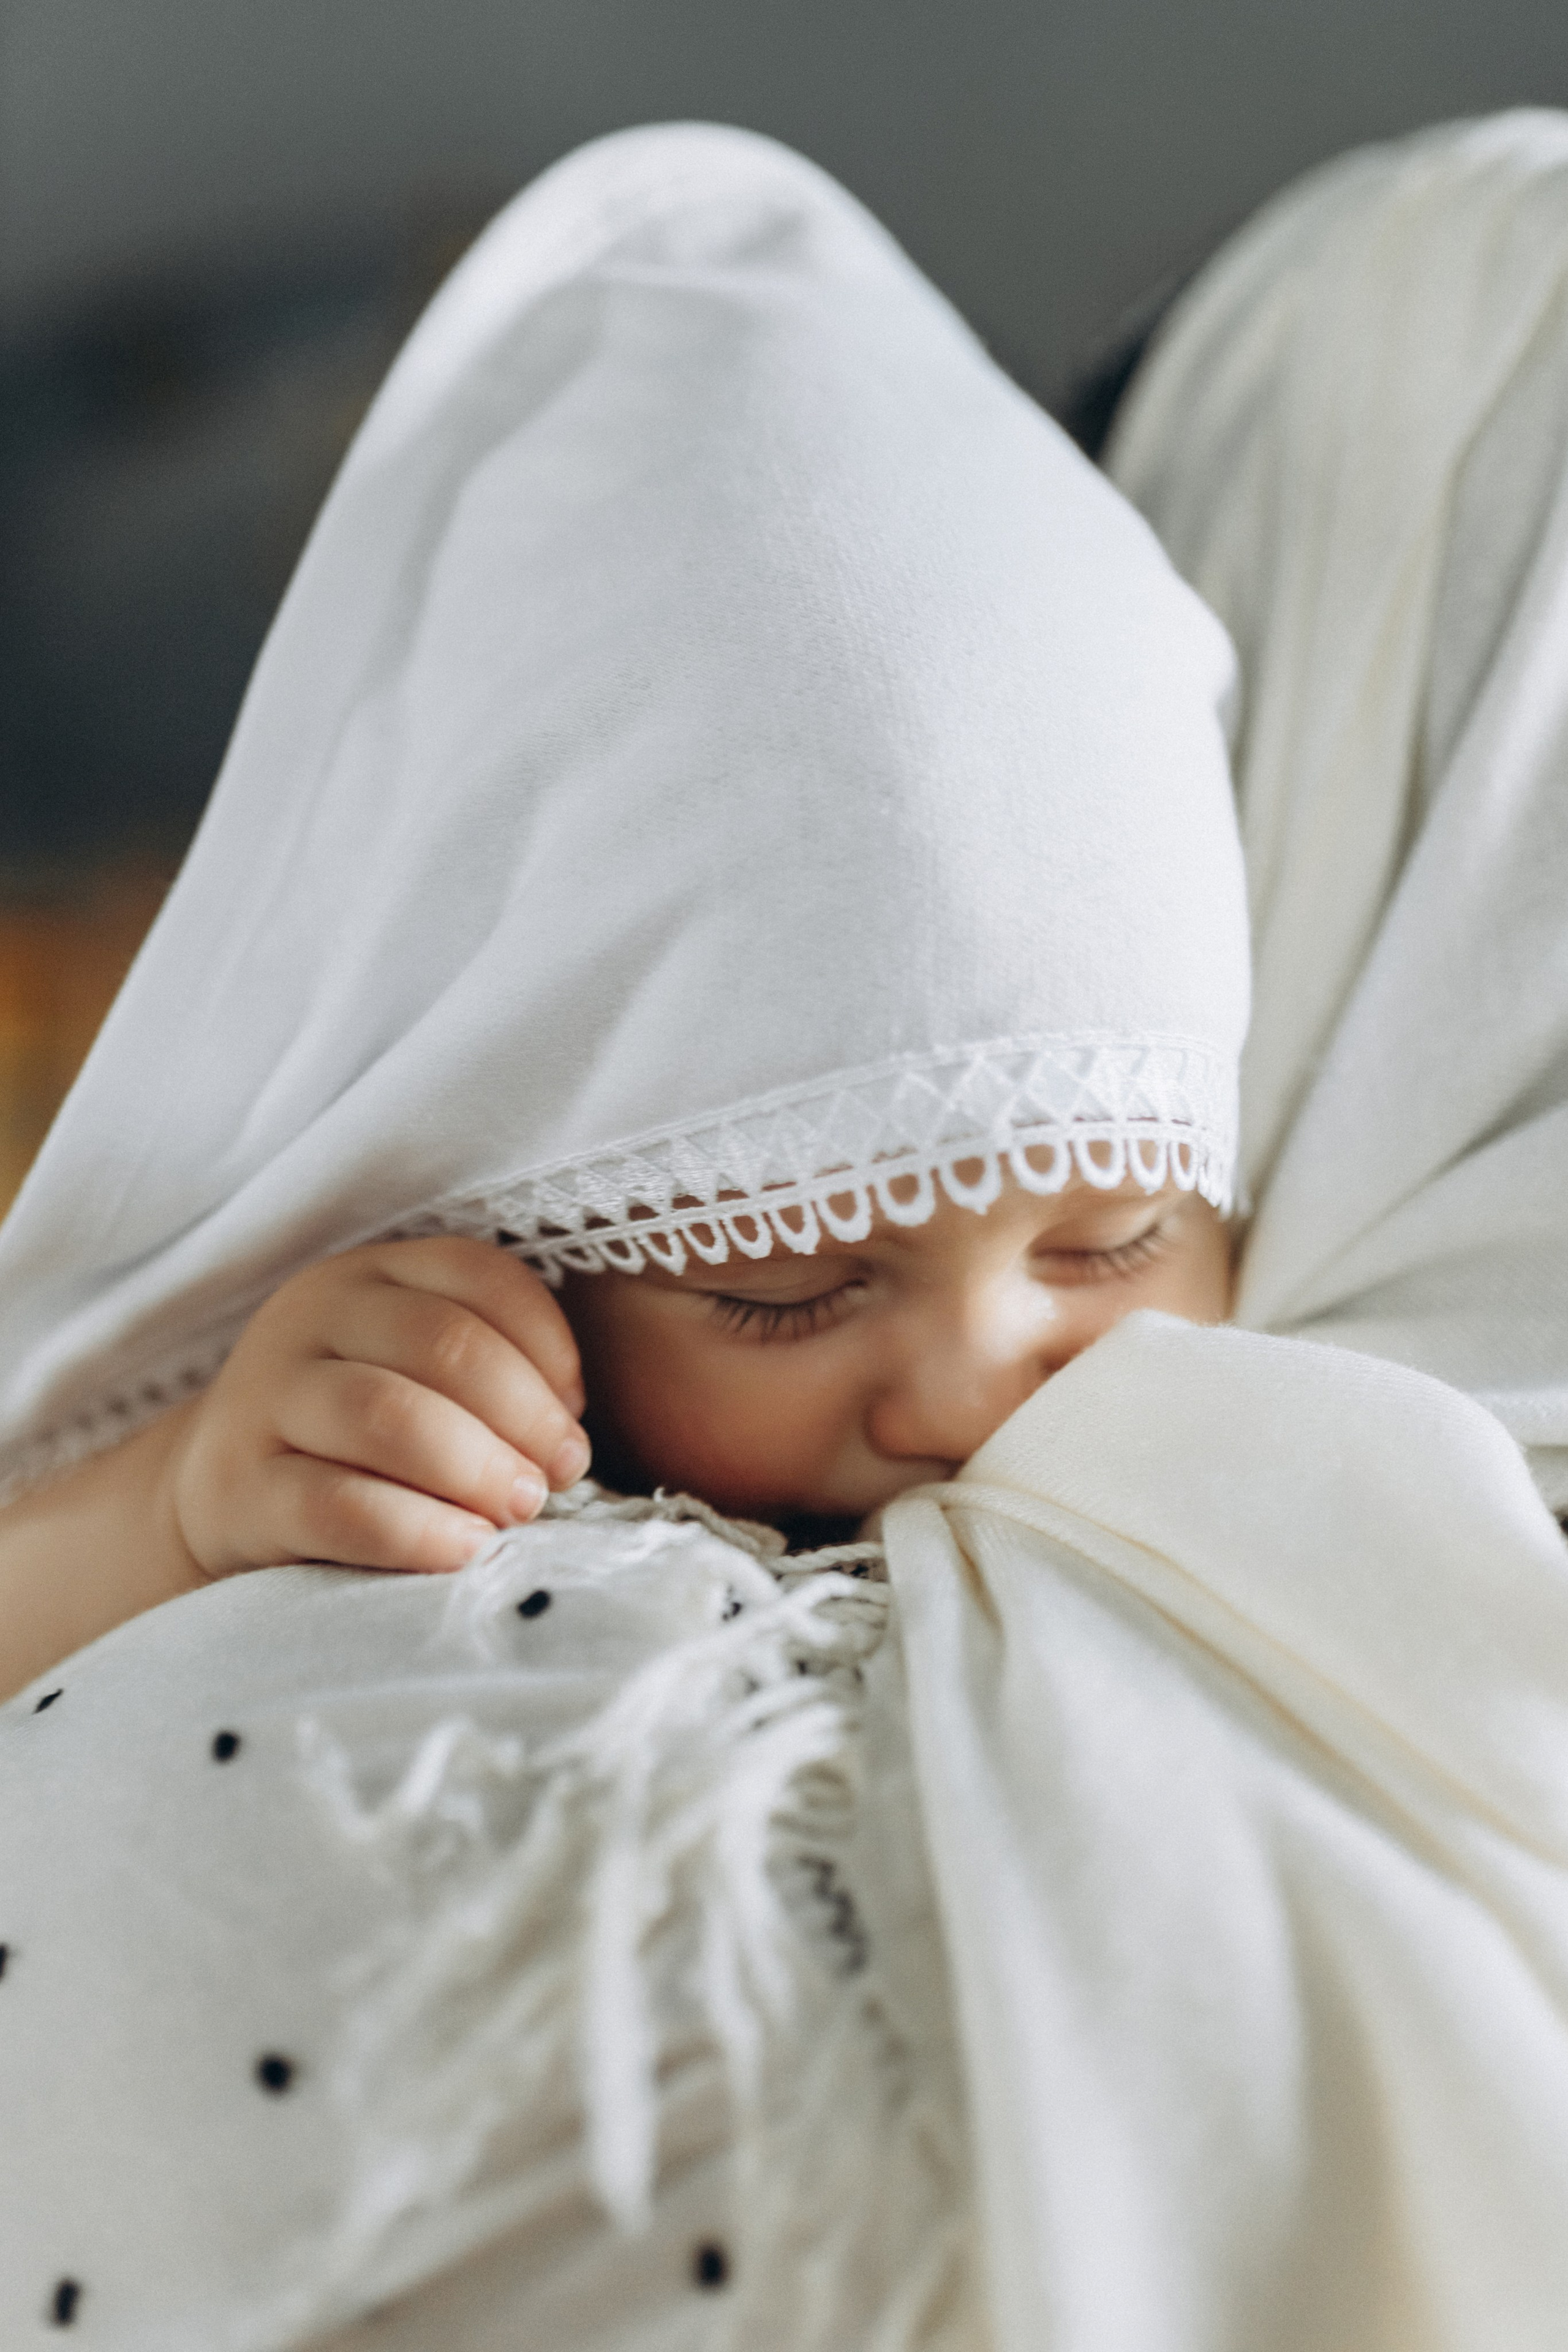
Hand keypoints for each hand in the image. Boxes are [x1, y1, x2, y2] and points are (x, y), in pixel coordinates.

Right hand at [167, 1238, 590, 1578]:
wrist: (222, 1493)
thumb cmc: (358, 1437)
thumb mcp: (414, 1372)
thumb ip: (486, 1372)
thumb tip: (568, 1432)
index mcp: (368, 1274)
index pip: (477, 1275)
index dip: (547, 1343)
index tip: (575, 1410)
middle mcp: (309, 1317)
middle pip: (441, 1342)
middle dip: (521, 1413)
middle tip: (558, 1473)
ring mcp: (264, 1398)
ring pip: (387, 1414)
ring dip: (475, 1466)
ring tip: (520, 1509)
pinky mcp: (238, 1489)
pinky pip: (338, 1505)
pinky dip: (419, 1530)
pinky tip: (466, 1548)